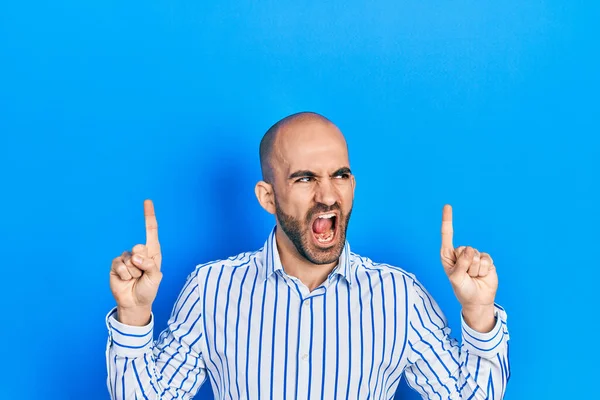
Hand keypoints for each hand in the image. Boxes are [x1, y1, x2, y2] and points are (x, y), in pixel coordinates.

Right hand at [109, 199, 162, 324]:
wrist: (134, 303)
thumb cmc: (148, 289)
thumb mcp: (155, 277)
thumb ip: (149, 265)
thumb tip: (136, 256)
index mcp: (152, 252)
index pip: (151, 231)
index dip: (149, 216)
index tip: (147, 201)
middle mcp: (139, 252)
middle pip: (139, 247)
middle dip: (142, 263)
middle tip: (142, 274)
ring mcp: (127, 258)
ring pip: (129, 260)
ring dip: (133, 273)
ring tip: (135, 279)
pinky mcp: (115, 264)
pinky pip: (119, 265)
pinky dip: (124, 274)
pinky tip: (125, 280)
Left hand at [440, 204, 497, 331]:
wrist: (477, 300)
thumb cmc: (462, 289)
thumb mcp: (456, 278)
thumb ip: (461, 264)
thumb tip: (470, 250)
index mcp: (448, 255)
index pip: (447, 235)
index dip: (448, 220)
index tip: (447, 205)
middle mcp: (460, 253)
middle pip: (465, 249)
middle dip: (466, 265)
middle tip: (466, 275)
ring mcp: (474, 256)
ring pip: (476, 256)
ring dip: (475, 270)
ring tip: (473, 277)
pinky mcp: (486, 260)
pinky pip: (486, 260)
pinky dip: (484, 270)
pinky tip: (482, 276)